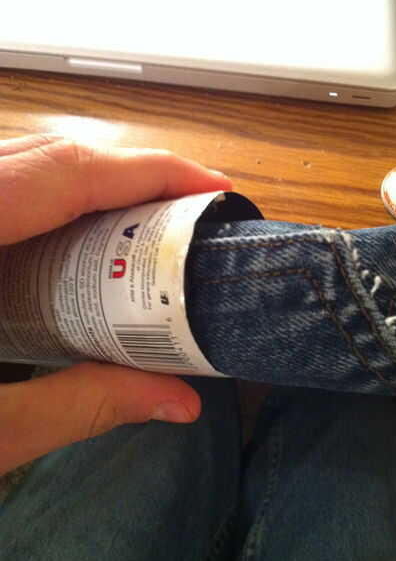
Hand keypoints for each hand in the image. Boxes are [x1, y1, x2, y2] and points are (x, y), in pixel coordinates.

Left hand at [0, 134, 230, 474]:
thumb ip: (80, 407)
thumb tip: (180, 403)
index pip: (62, 173)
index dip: (148, 171)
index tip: (211, 185)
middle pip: (44, 153)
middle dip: (129, 173)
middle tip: (188, 209)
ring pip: (16, 162)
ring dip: (91, 182)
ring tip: (147, 218)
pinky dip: (50, 198)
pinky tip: (78, 233)